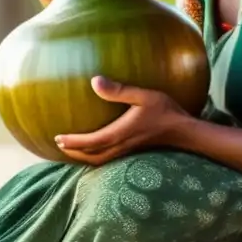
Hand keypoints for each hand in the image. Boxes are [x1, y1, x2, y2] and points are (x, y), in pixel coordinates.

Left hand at [54, 76, 188, 165]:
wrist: (184, 131)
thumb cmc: (165, 111)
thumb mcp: (143, 95)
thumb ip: (118, 90)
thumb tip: (94, 81)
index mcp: (120, 133)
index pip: (90, 142)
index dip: (72, 142)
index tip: (57, 138)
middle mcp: (121, 146)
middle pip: (91, 156)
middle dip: (73, 152)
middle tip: (59, 145)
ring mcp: (127, 152)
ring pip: (99, 161)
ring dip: (83, 157)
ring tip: (72, 150)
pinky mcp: (133, 152)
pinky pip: (108, 159)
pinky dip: (95, 157)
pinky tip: (94, 149)